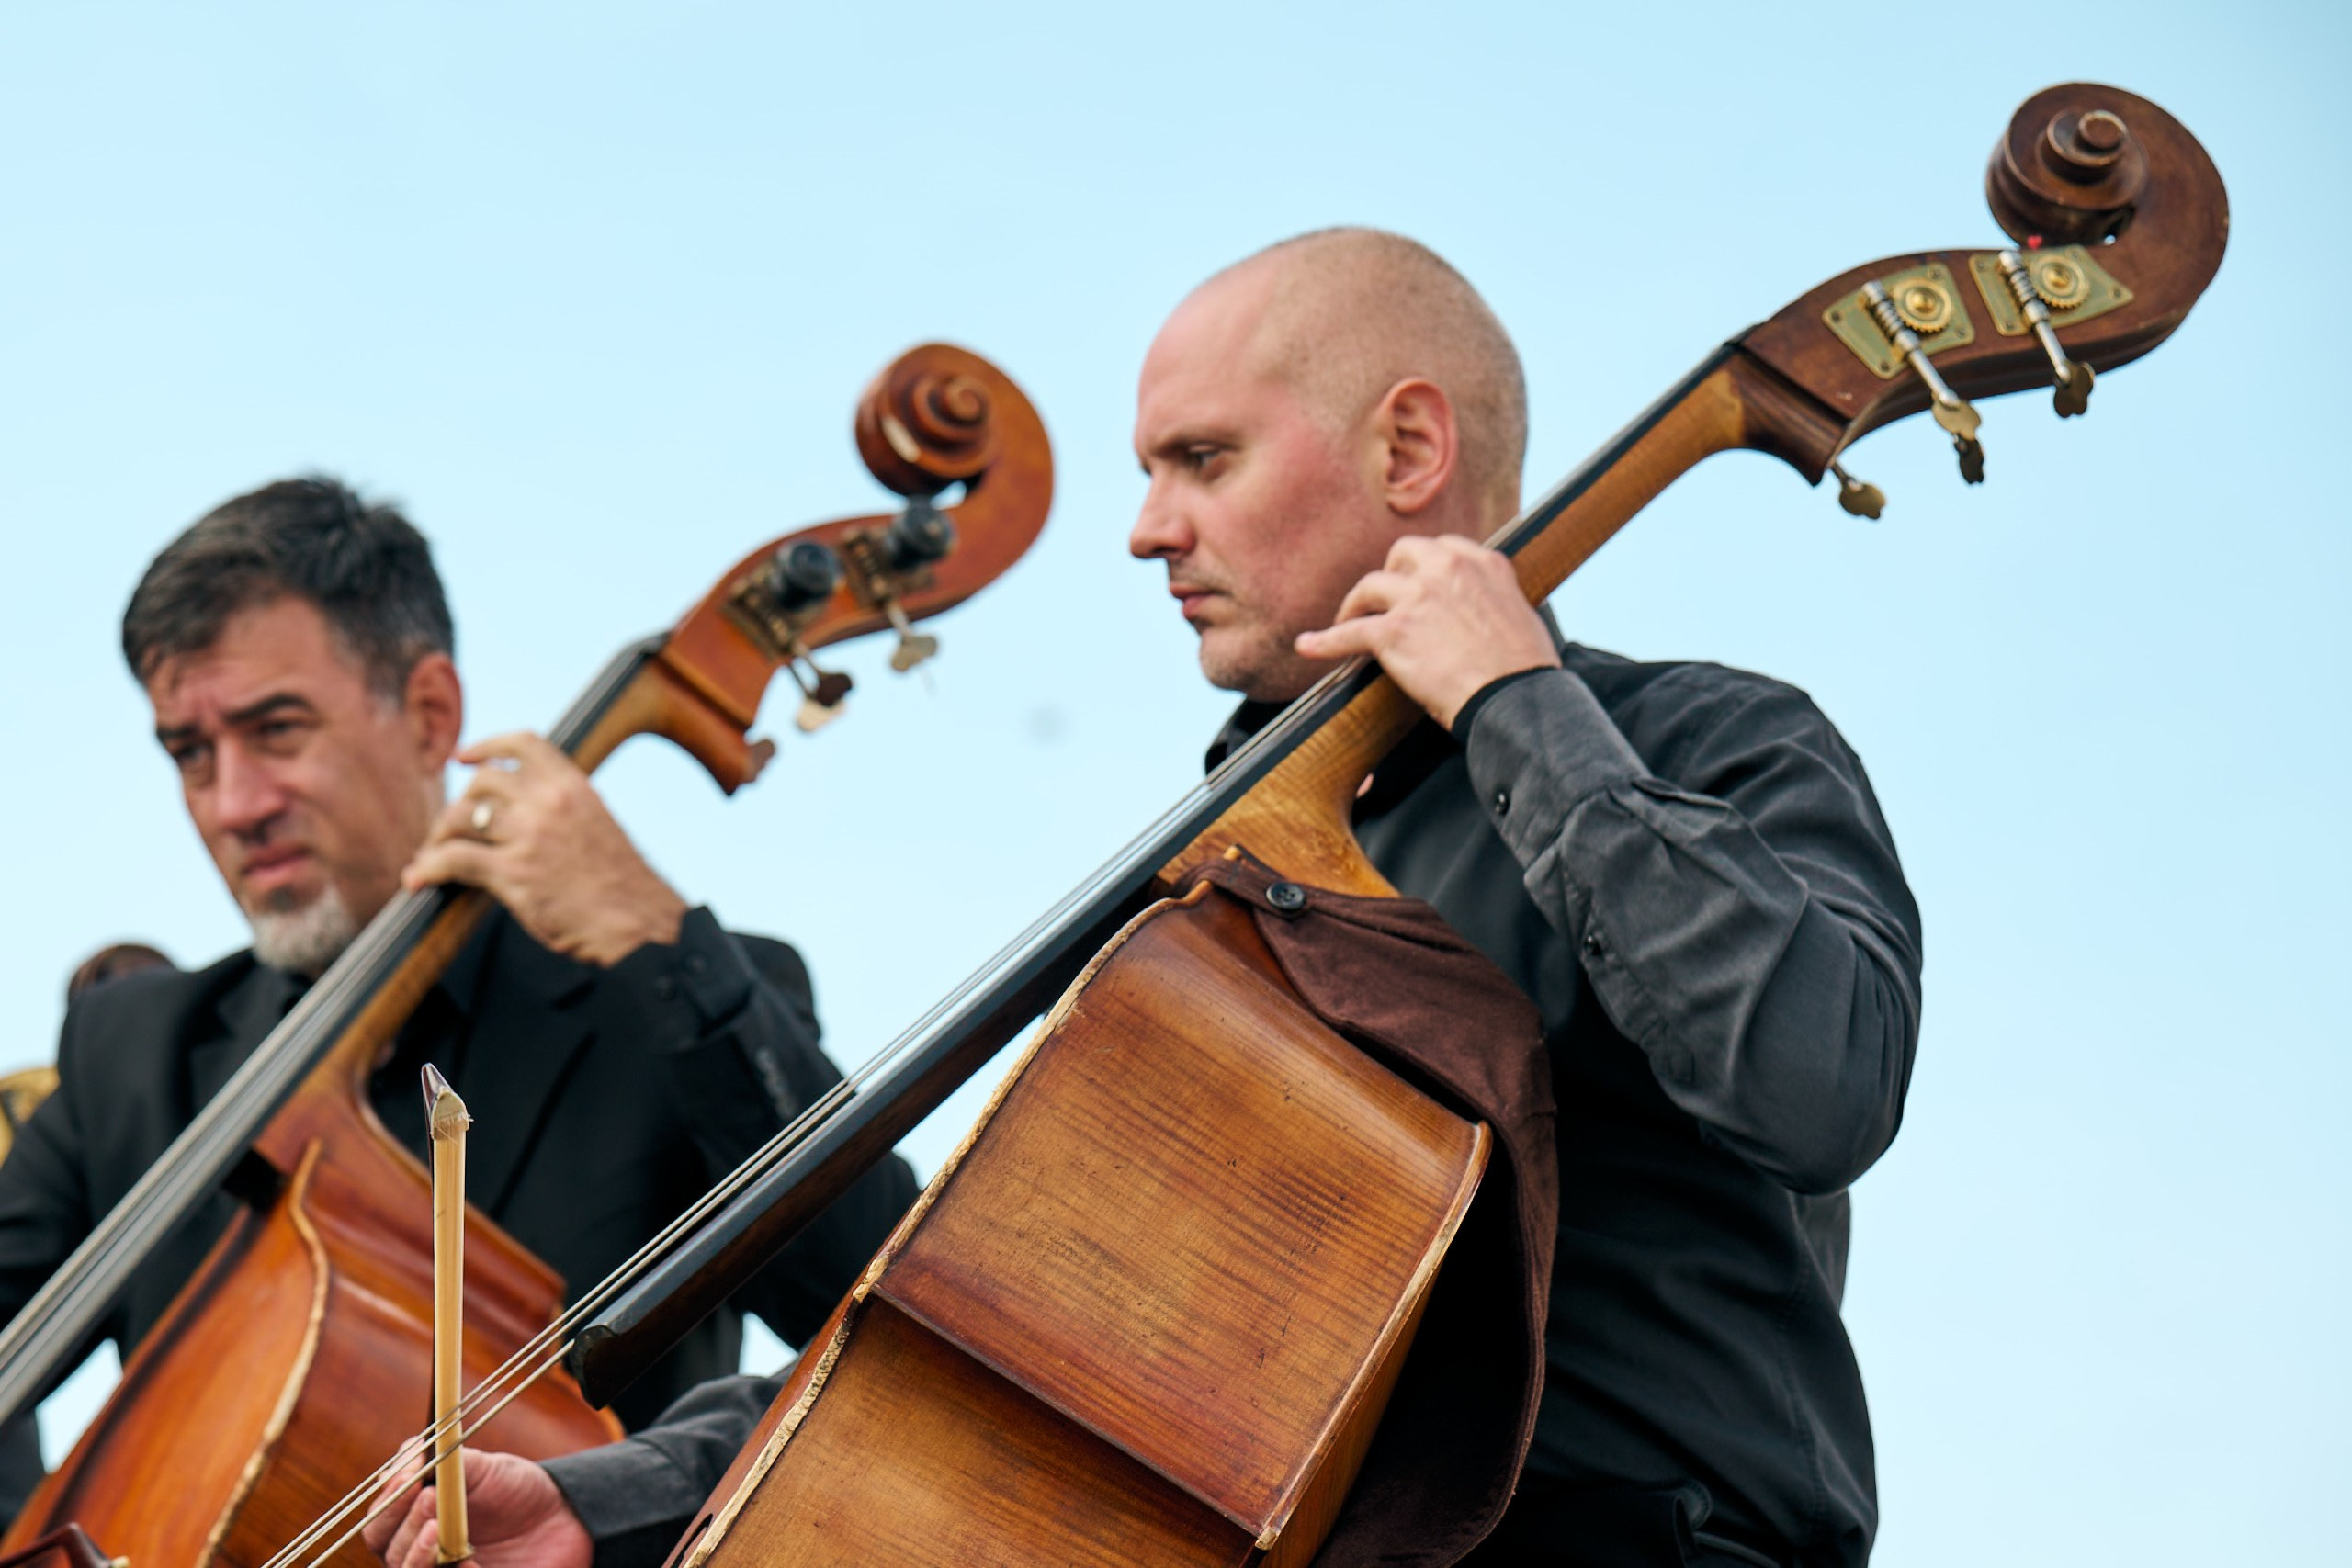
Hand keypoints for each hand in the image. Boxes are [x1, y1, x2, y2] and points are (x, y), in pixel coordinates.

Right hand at [365, 1448, 591, 1567]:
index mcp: (415, 1519)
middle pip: (387, 1547)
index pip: (381, 1517)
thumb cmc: (515, 1491)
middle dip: (402, 1522)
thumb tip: (412, 1452)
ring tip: (436, 1527)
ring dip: (416, 1553)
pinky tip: (468, 1560)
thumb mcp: (485, 1468)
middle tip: (426, 1497)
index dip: (388, 1498)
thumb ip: (449, 1460)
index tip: (407, 1473)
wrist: (562, 1518)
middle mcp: (421, 1551)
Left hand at [404, 733, 687, 965]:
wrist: (639, 925)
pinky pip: (454, 858)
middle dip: (459, 805)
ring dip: (438, 837)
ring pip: (461, 816)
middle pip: (482, 782)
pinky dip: (428, 867)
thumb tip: (522, 816)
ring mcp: (530, 835)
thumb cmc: (622, 888)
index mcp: (575, 787)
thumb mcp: (598, 829)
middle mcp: (551, 802)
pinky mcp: (514, 872)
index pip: (524, 744)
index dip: (487, 746)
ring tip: (430, 856)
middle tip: (450, 830)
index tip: (464, 757)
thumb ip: (564, 812)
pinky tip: (419, 879)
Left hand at [1292, 535, 1558, 728]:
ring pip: (1370, 586)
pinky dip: (1324, 641)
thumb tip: (1483, 610)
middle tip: (1384, 601)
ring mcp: (1417, 597)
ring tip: (1347, 622)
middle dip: (1390, 574)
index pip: (1442, 548)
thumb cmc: (1524, 670)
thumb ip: (1493, 598)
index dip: (1424, 567)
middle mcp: (1448, 569)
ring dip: (1357, 605)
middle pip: (1402, 553)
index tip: (1417, 583)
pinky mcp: (1394, 630)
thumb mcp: (1520, 613)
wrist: (1515, 699)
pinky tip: (1307, 646)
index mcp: (1484, 562)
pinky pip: (1348, 632)